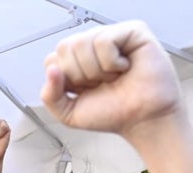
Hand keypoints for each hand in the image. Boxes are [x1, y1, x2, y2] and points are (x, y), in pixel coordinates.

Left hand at [40, 21, 182, 138]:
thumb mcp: (69, 112)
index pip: (52, 59)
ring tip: (114, 76)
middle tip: (101, 84)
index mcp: (78, 60)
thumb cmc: (113, 114)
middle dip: (79, 75)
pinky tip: (124, 68)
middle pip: (64, 47)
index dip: (66, 80)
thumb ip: (50, 95)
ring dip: (96, 70)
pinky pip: (104, 40)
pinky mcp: (132, 32)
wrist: (142, 121)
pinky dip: (111, 62)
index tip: (85, 91)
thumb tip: (51, 70)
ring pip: (81, 43)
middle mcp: (93, 45)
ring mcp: (112, 36)